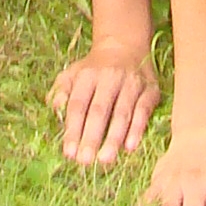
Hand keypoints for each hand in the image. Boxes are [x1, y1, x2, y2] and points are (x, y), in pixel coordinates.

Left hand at [49, 37, 160, 166]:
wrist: (126, 45)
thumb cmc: (94, 68)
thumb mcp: (73, 74)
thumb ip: (61, 91)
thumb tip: (55, 107)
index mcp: (87, 75)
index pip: (78, 105)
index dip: (73, 129)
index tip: (69, 152)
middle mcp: (110, 77)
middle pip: (100, 110)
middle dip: (92, 137)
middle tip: (85, 161)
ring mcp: (132, 82)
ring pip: (122, 112)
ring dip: (114, 137)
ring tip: (105, 160)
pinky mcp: (150, 89)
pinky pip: (144, 110)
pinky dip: (137, 128)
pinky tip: (130, 147)